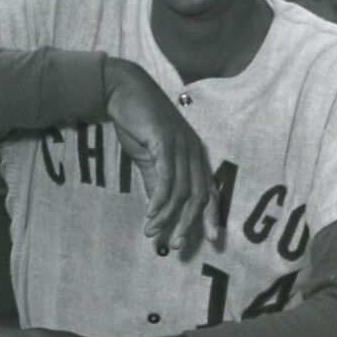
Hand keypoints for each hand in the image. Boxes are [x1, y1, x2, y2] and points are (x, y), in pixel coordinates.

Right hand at [104, 59, 222, 253]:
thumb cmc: (138, 124)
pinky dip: (159, 200)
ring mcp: (181, 145)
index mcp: (194, 155)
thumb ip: (157, 184)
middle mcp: (193, 151)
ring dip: (166, 216)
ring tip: (151, 232)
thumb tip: (159, 211)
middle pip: (199, 195)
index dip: (212, 215)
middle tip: (175, 244)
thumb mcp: (150, 160)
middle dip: (189, 223)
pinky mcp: (165, 141)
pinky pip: (166, 178)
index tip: (211, 239)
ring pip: (182, 190)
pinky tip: (150, 214)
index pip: (209, 190)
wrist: (124, 91)